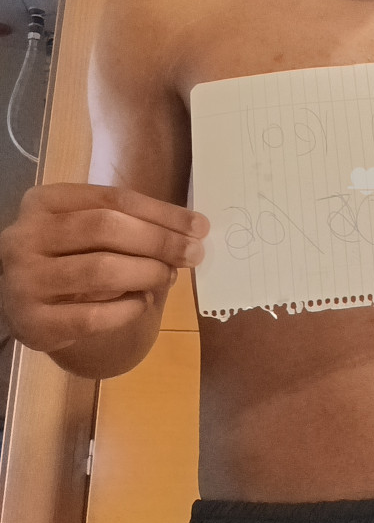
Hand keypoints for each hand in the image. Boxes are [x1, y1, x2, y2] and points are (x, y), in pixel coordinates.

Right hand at [0, 183, 208, 353]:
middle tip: (194, 254)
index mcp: (44, 202)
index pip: (113, 199)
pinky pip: (93, 316)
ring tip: (169, 276)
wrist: (29, 307)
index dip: (162, 213)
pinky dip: (127, 309)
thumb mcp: (89, 231)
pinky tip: (143, 303)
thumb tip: (193, 231)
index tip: (200, 226)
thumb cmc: (70, 258)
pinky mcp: (32, 323)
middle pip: (106, 228)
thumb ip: (131, 224)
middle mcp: (25, 237)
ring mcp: (24, 281)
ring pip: (101, 270)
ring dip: (147, 273)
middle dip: (160, 241)